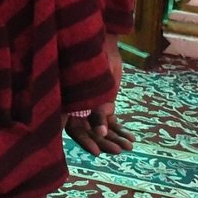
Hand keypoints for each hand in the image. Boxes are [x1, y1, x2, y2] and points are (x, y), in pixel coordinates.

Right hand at [65, 35, 132, 155]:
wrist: (98, 44)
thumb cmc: (88, 63)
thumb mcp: (93, 89)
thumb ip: (96, 110)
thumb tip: (102, 132)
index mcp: (65, 105)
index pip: (72, 129)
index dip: (84, 142)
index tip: (97, 153)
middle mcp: (76, 109)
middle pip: (89, 132)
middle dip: (104, 142)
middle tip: (119, 151)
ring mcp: (90, 107)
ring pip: (102, 128)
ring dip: (115, 138)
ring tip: (129, 146)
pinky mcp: (102, 103)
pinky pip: (111, 121)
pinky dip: (120, 129)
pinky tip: (132, 138)